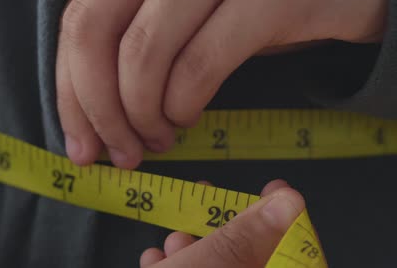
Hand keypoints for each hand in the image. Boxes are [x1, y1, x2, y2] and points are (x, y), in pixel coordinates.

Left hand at [56, 0, 387, 167]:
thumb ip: (127, 30)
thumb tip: (85, 113)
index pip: (78, 14)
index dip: (68, 89)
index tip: (77, 142)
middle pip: (94, 28)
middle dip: (97, 108)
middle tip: (114, 152)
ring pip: (144, 51)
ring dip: (141, 116)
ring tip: (155, 140)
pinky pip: (201, 66)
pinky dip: (182, 106)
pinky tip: (185, 118)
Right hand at [140, 180, 314, 267]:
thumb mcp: (213, 261)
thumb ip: (247, 234)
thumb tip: (289, 201)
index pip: (292, 245)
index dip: (283, 213)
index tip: (275, 185)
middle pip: (246, 251)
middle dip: (220, 224)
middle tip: (205, 194)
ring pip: (214, 262)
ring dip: (190, 245)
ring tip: (172, 240)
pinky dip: (175, 265)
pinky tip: (154, 260)